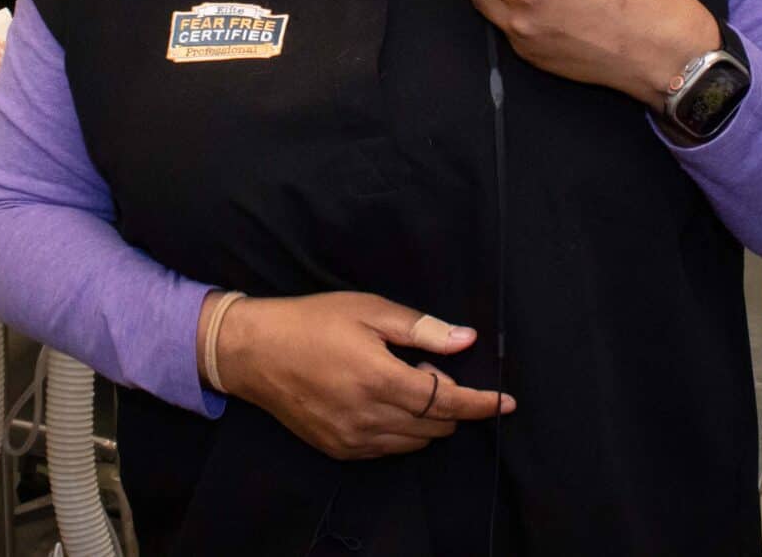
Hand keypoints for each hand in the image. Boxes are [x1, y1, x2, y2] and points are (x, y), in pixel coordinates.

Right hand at [205, 291, 512, 460]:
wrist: (255, 352)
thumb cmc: (313, 321)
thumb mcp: (369, 310)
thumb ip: (421, 329)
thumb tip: (466, 340)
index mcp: (381, 380)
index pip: (448, 401)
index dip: (481, 403)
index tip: (507, 402)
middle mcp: (370, 418)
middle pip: (437, 425)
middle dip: (450, 401)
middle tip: (428, 366)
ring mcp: (353, 440)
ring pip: (416, 442)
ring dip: (428, 419)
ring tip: (402, 380)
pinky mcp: (339, 449)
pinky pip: (388, 449)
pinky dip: (402, 431)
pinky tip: (386, 402)